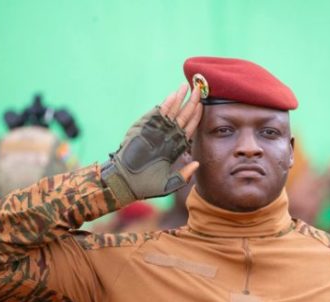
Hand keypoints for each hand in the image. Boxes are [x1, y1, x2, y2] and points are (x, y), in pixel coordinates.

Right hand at [102, 84, 201, 204]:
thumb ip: (184, 175)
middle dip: (191, 103)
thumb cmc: (146, 186)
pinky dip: (166, 105)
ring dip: (179, 99)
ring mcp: (156, 132)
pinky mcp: (144, 129)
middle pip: (183, 117)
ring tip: (186, 87)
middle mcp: (166, 137)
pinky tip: (174, 95)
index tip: (203, 106)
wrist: (126, 183)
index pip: (189, 129)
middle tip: (199, 89)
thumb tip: (197, 164)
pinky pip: (157, 115)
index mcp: (174, 148)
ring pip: (171, 112)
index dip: (196, 117)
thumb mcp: (169, 184)